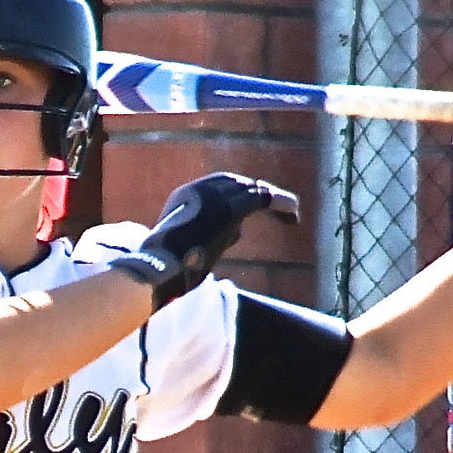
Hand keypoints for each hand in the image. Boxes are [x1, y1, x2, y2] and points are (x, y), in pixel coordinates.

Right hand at [109, 172, 298, 310]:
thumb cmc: (167, 267)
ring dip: (274, 200)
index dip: (241, 194)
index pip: (219, 186)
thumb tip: (235, 234)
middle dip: (259, 195)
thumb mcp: (184, 246)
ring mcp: (214, 197)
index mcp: (184, 197)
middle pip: (238, 184)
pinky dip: (281, 204)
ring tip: (292, 212)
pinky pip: (263, 199)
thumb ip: (207, 235)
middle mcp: (199, 190)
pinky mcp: (229, 209)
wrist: (158, 269)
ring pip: (253, 190)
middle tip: (279, 207)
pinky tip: (293, 215)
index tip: (254, 206)